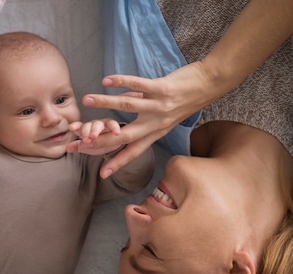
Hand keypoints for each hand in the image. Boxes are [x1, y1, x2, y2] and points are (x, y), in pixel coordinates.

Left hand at [68, 118, 123, 152]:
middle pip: (89, 125)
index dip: (76, 126)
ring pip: (100, 124)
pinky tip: (116, 133)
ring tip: (94, 136)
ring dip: (96, 129)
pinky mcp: (115, 126)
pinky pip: (114, 126)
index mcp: (87, 129)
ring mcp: (105, 124)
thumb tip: (68, 148)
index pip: (80, 127)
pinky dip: (115, 128)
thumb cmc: (99, 144)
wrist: (115, 144)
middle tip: (84, 138)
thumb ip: (78, 146)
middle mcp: (95, 125)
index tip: (71, 127)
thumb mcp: (88, 147)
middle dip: (86, 131)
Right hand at [71, 63, 213, 176]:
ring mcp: (159, 106)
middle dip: (102, 138)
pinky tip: (106, 80)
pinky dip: (121, 82)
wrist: (211, 84)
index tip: (102, 174)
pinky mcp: (162, 88)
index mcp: (156, 132)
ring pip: (127, 107)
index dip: (118, 162)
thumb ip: (144, 116)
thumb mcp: (166, 116)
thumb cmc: (187, 99)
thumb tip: (123, 112)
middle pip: (125, 134)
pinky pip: (138, 86)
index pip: (134, 151)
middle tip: (82, 141)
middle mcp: (156, 123)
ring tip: (87, 100)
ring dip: (105, 103)